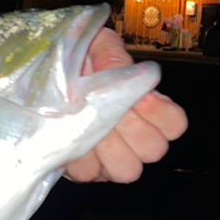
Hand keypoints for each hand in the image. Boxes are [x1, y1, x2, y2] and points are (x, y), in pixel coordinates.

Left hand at [65, 26, 187, 183]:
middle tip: (106, 109)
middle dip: (129, 128)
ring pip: (127, 170)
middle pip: (153, 149)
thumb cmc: (78, 58)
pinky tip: (70, 137)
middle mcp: (138, 139)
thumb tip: (123, 79)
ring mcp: (113, 159)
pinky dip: (79, 156)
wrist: (44, 75)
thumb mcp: (97, 44)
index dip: (158, 111)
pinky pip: (90, 174)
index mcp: (149, 107)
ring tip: (87, 125)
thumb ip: (112, 55)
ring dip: (106, 147)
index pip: (175, 123)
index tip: (136, 95)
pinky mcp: (85, 171)